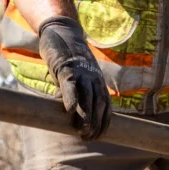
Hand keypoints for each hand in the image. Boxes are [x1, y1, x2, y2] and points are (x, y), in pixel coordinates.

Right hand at [38, 16, 111, 140]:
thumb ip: (76, 93)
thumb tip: (71, 112)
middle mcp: (92, 77)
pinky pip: (70, 84)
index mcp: (97, 80)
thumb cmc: (69, 58)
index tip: (100, 136)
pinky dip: (71, 97)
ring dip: (86, 114)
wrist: (63, 31)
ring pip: (87, 95)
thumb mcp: (76, 77)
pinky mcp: (66, 67)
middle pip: (99, 102)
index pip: (106, 104)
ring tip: (83, 130)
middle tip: (90, 138)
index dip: (104, 121)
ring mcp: (80, 72)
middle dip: (97, 122)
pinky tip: (70, 111)